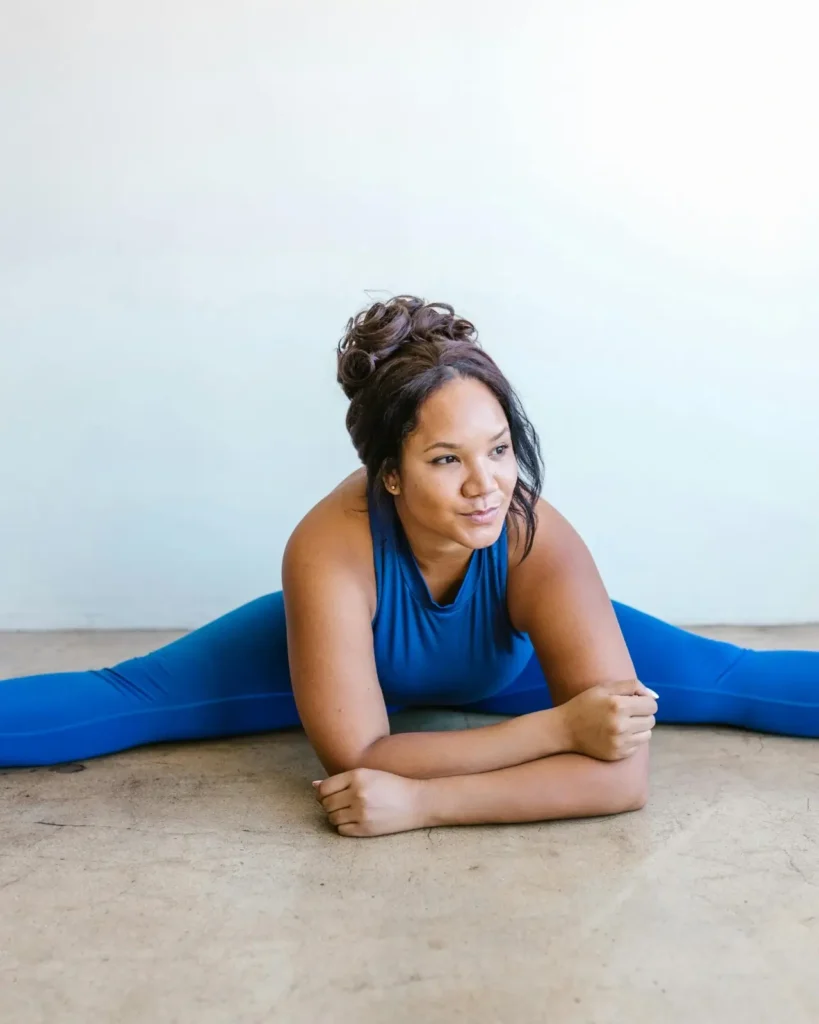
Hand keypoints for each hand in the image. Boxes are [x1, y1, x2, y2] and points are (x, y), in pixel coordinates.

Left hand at [312, 767, 427, 837]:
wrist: (416, 802)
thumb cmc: (391, 785)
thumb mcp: (368, 774)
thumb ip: (340, 780)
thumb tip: (314, 785)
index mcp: (357, 776)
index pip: (324, 788)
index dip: (322, 793)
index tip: (330, 794)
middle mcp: (357, 793)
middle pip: (326, 804)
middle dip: (329, 805)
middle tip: (342, 803)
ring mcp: (361, 813)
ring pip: (332, 818)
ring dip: (336, 816)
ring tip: (349, 811)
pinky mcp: (365, 829)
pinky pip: (341, 830)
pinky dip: (344, 826)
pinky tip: (355, 820)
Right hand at [559, 678, 658, 760]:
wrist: (565, 729)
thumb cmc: (585, 704)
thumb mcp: (604, 688)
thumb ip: (632, 686)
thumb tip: (654, 696)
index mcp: (618, 706)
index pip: (651, 705)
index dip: (645, 701)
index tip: (634, 701)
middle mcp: (621, 726)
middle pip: (651, 720)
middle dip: (643, 714)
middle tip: (627, 712)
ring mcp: (620, 742)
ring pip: (647, 734)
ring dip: (639, 728)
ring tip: (623, 723)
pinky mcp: (617, 754)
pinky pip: (637, 746)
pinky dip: (631, 739)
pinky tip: (616, 734)